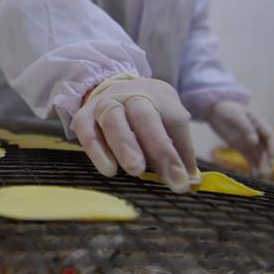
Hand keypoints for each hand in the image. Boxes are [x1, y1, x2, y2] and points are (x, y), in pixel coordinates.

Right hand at [71, 75, 197, 192]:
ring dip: (125, 145)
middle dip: (155, 146)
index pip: (173, 121)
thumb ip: (179, 150)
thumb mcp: (167, 122)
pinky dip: (97, 150)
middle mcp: (131, 95)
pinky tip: (108, 169)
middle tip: (167, 171)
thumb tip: (190, 182)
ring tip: (135, 170)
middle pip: (144, 116)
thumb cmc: (146, 114)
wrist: (111, 91)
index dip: (179, 152)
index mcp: (159, 96)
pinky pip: (87, 131)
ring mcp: (105, 104)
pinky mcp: (83, 116)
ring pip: (113, 119)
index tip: (183, 182)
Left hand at [206, 101, 273, 176]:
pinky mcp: (242, 148)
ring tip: (261, 177)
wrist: (214, 111)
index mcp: (260, 124)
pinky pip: (250, 158)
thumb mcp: (236, 116)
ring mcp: (250, 142)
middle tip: (266, 172)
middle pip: (266, 149)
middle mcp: (258, 134)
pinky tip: (254, 175)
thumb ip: (246, 128)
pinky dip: (253, 166)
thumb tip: (254, 142)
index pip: (270, 137)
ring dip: (262, 166)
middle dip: (268, 161)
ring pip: (259, 156)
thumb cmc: (227, 109)